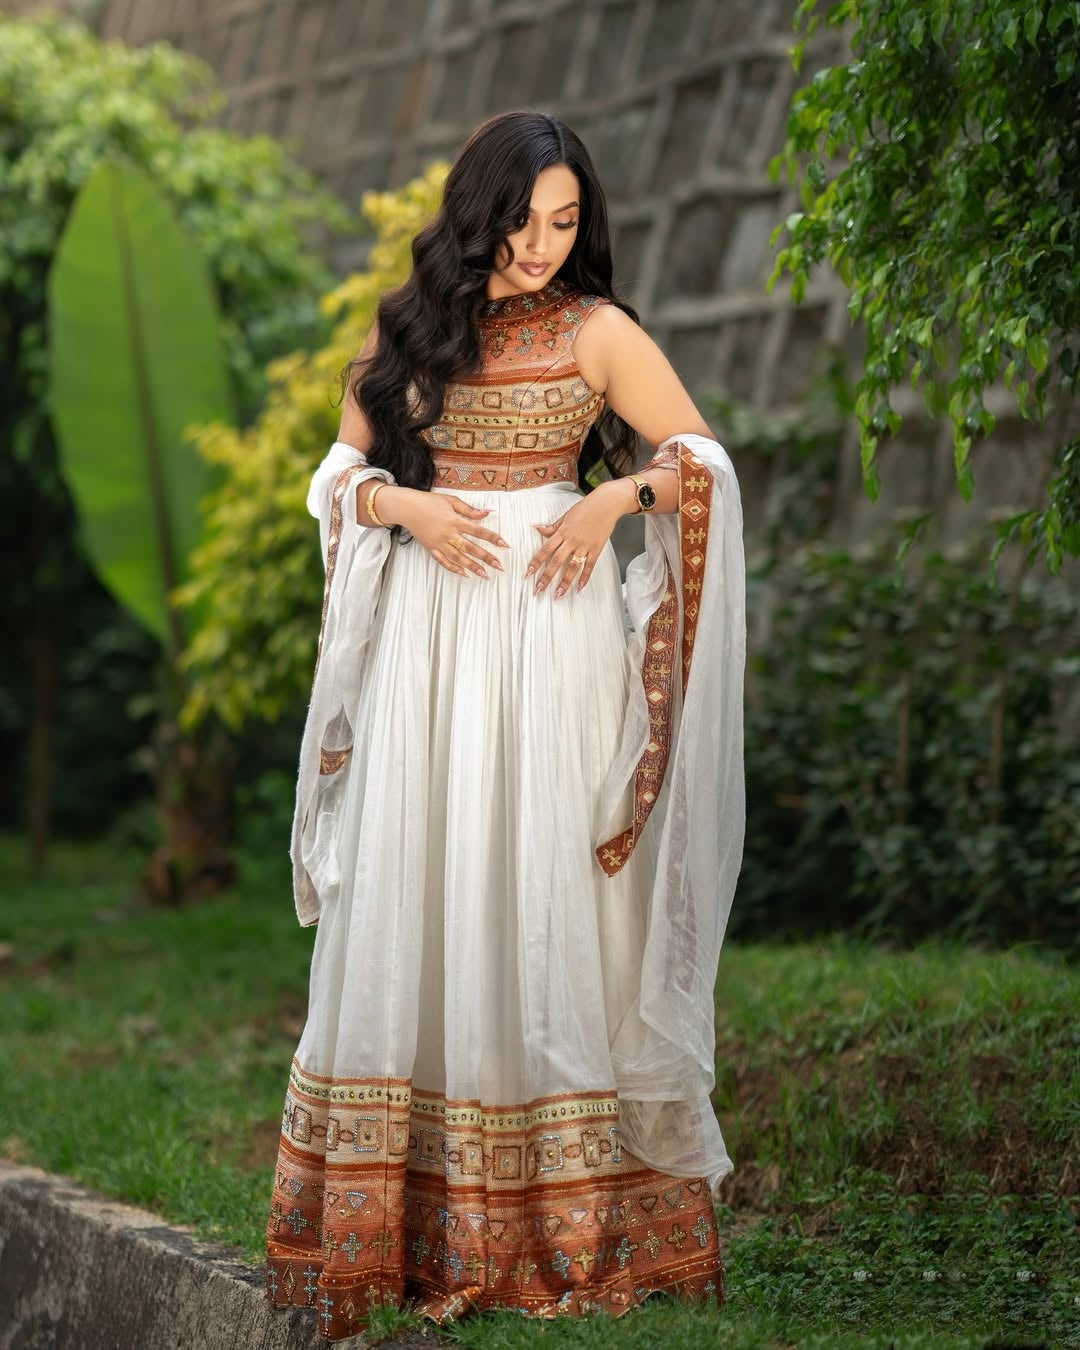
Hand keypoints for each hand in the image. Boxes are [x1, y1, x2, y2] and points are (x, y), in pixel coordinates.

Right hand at [388, 488, 509, 577]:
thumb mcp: (451, 501)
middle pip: (471, 548)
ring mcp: (439, 543)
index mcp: (455, 521)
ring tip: (485, 575)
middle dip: (486, 558)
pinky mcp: (431, 549)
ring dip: (472, 567)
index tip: (504, 545)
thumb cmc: (428, 501)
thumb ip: (469, 509)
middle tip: (499, 566)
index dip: (492, 538)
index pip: (478, 531)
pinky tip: (464, 574)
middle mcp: (448, 534)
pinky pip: (443, 561)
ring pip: (458, 558)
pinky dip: (453, 569)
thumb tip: (486, 513)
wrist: (406, 508)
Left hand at [525, 487, 625, 597]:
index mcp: (562, 532)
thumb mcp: (566, 515)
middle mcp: (572, 541)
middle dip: (546, 577)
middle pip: (556, 561)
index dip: (536, 562)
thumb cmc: (586, 507)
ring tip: (558, 594)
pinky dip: (584, 577)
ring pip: (572, 567)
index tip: (528, 572)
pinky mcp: (596, 549)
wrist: (607, 503)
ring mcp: (584, 546)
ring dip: (564, 582)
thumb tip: (538, 529)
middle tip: (538, 589)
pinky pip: (589, 566)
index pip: (545, 549)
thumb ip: (553, 526)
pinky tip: (579, 588)